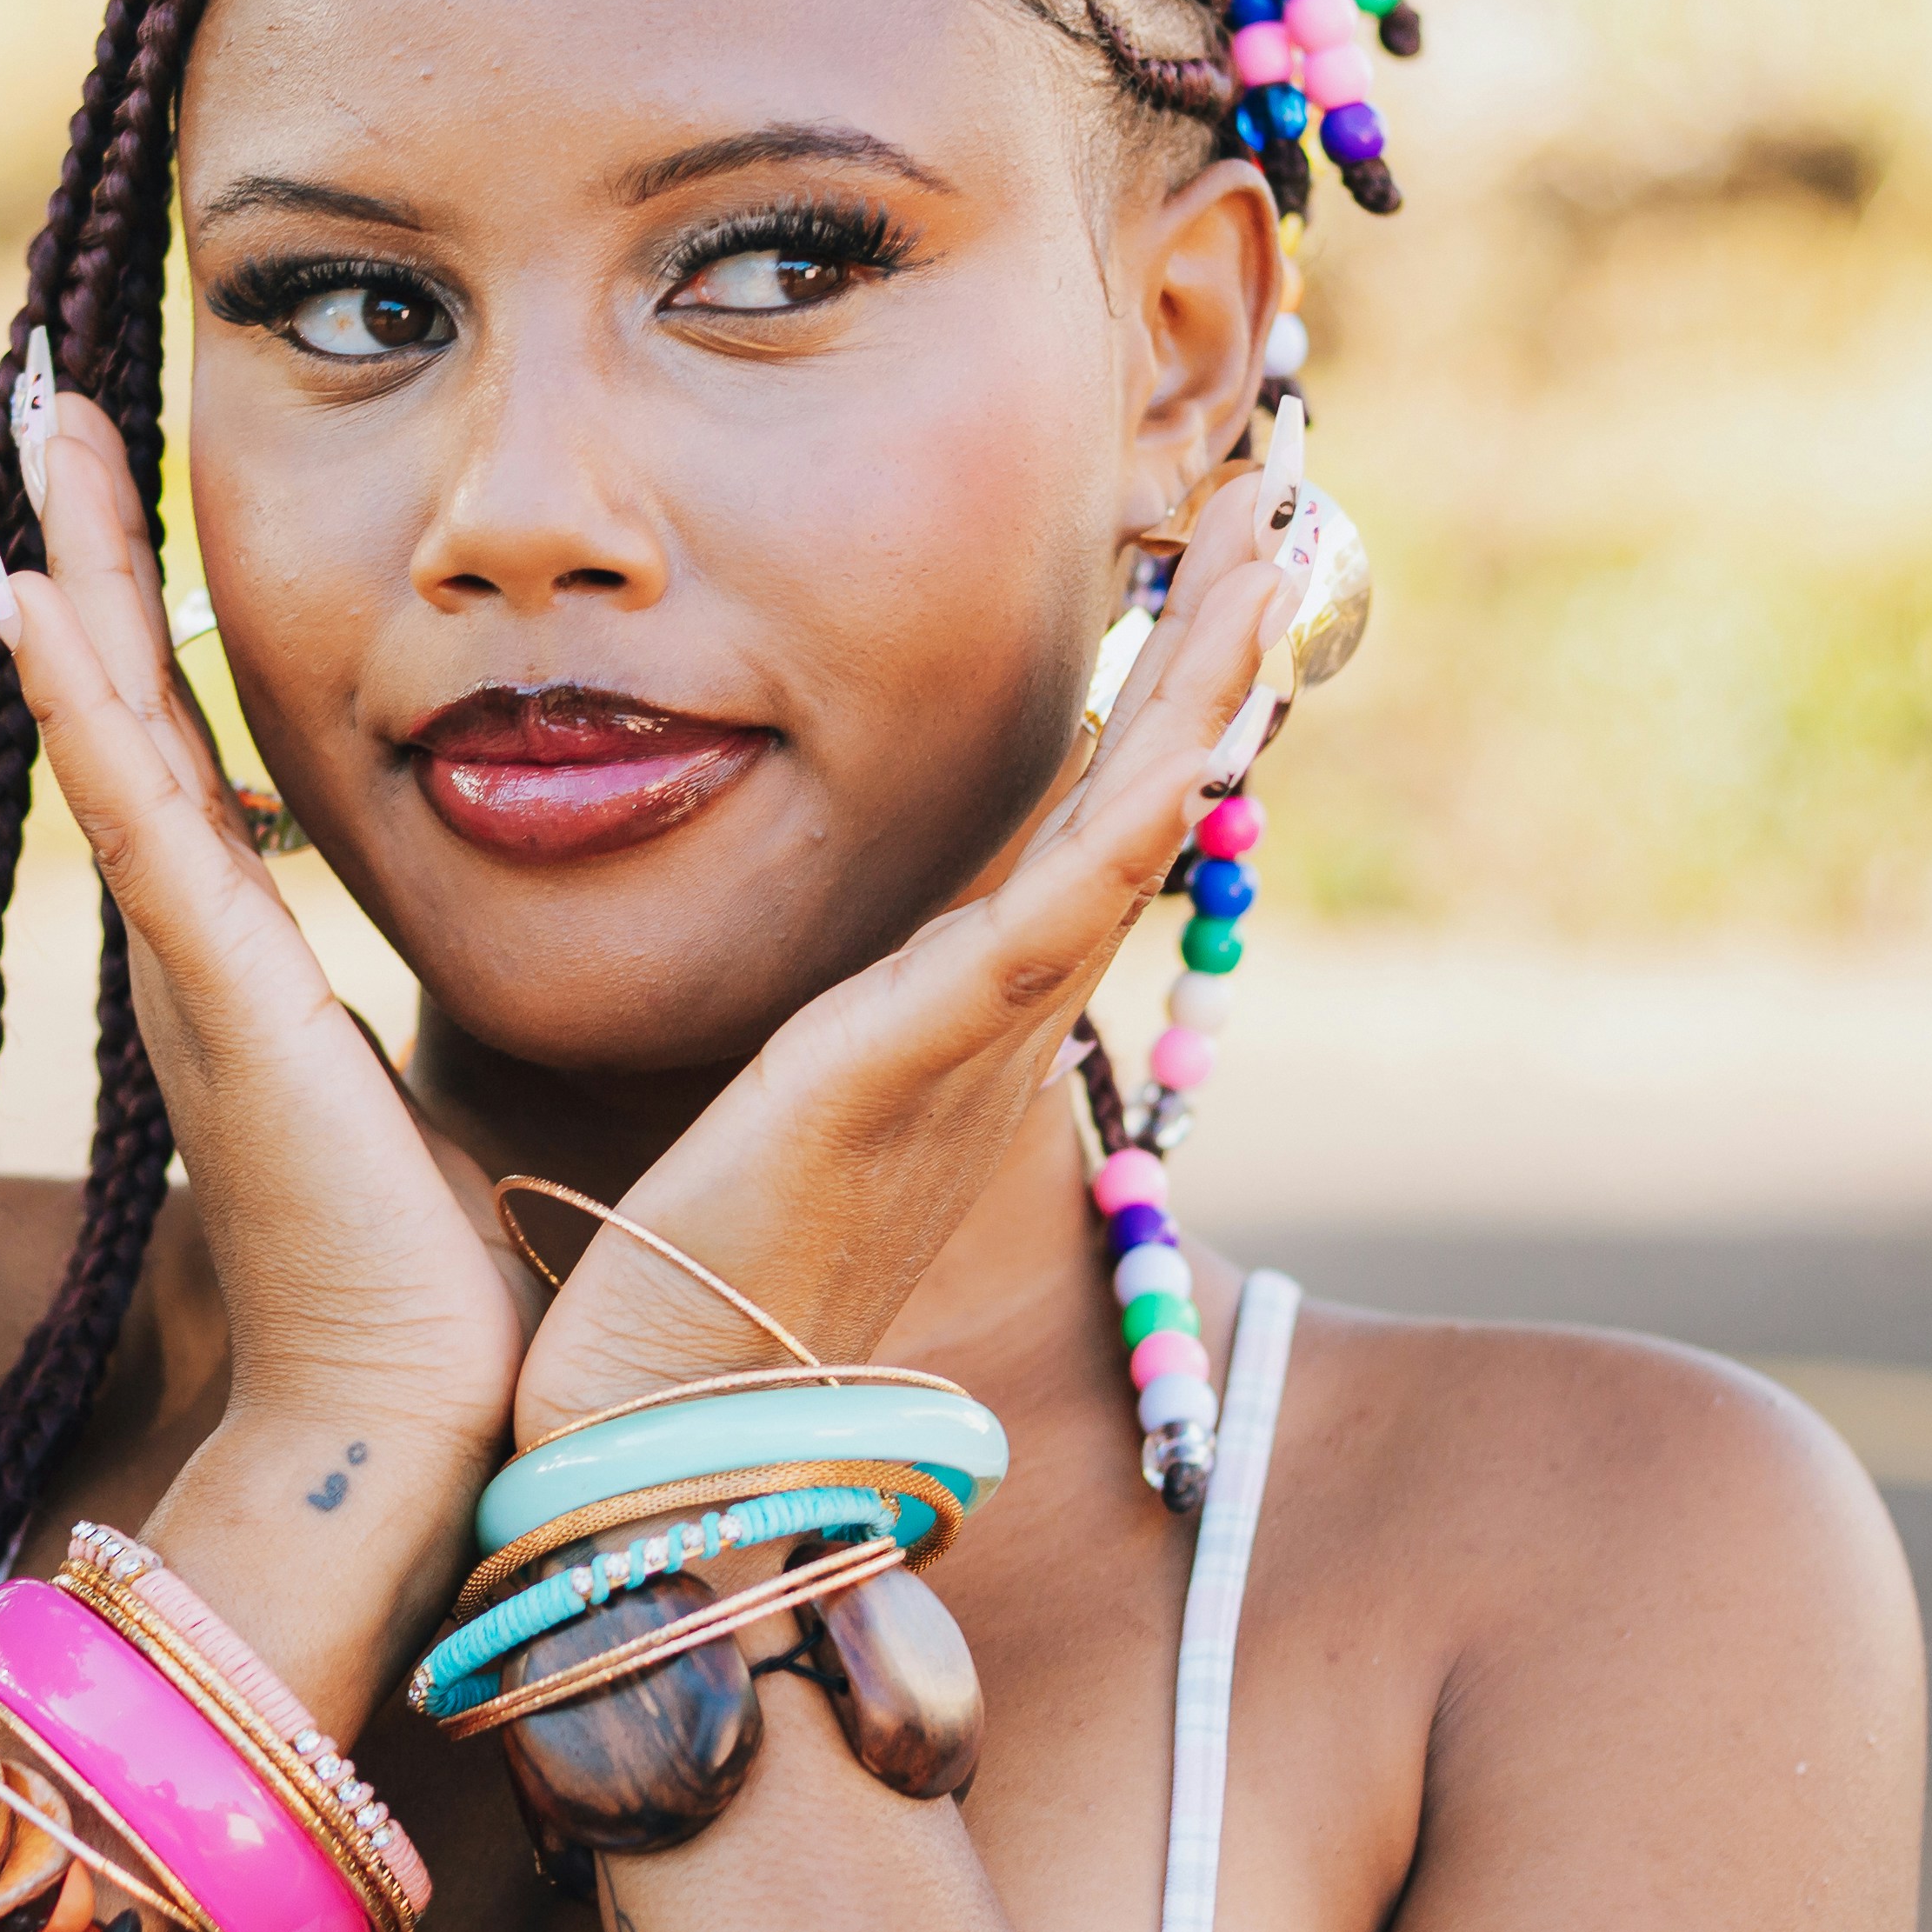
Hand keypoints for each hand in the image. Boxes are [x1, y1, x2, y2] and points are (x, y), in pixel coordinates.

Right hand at [0, 349, 538, 1491]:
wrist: (419, 1424)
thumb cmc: (445, 1286)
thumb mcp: (417, 1100)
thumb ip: (397, 1022)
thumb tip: (461, 958)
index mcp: (246, 960)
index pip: (185, 739)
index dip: (149, 604)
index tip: (128, 473)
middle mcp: (193, 944)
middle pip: (122, 694)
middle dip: (87, 540)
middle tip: (57, 386)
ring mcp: (191, 963)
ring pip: (109, 718)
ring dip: (71, 566)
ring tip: (42, 421)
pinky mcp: (222, 994)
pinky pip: (134, 809)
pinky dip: (80, 697)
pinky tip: (32, 591)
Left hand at [506, 454, 1315, 1447]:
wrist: (646, 1428)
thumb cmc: (655, 1281)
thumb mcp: (738, 1095)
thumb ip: (771, 1016)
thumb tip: (741, 950)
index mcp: (949, 1020)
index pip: (1078, 819)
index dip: (1154, 693)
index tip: (1206, 566)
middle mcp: (991, 1025)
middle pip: (1139, 798)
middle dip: (1216, 648)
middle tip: (1285, 503)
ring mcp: (965, 1044)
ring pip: (1125, 829)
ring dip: (1206, 684)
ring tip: (1272, 551)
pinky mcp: (906, 1066)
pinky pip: (1048, 917)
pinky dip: (1125, 816)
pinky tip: (1188, 726)